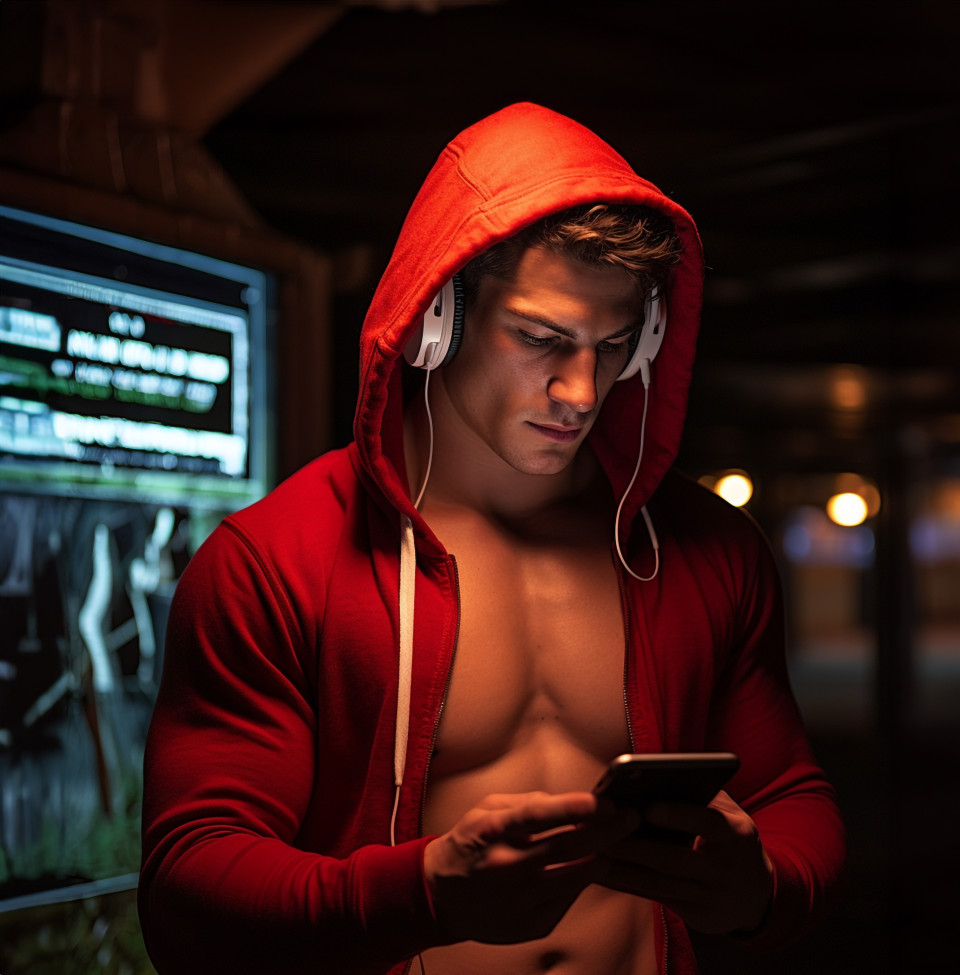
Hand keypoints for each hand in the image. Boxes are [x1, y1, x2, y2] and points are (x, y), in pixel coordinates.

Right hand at [424, 791, 638, 944]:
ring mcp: (519, 900)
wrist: (440, 895)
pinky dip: (581, 882)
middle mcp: (506, 866)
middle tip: (630, 818)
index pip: (538, 815)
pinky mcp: (529, 925)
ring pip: (574, 879)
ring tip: (619, 844)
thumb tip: (569, 801)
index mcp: (493, 831)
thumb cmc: (469, 843)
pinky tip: (590, 868)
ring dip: (602, 859)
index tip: (605, 802)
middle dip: (605, 832)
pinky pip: (567, 900)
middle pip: (566, 848)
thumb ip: (526, 802)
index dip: (574, 808)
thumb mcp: (486, 809)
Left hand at [597, 790, 773, 934]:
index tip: (647, 808)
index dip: (677, 815)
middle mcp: (723, 867)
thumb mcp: (730, 815)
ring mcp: (709, 895)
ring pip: (657, 882)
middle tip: (600, 830)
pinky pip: (653, 897)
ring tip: (592, 848)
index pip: (706, 821)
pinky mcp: (695, 915)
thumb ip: (702, 794)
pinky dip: (624, 884)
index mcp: (734, 834)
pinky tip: (599, 871)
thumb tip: (658, 773)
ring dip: (620, 867)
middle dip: (633, 846)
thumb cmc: (731, 840)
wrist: (756, 894)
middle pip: (672, 858)